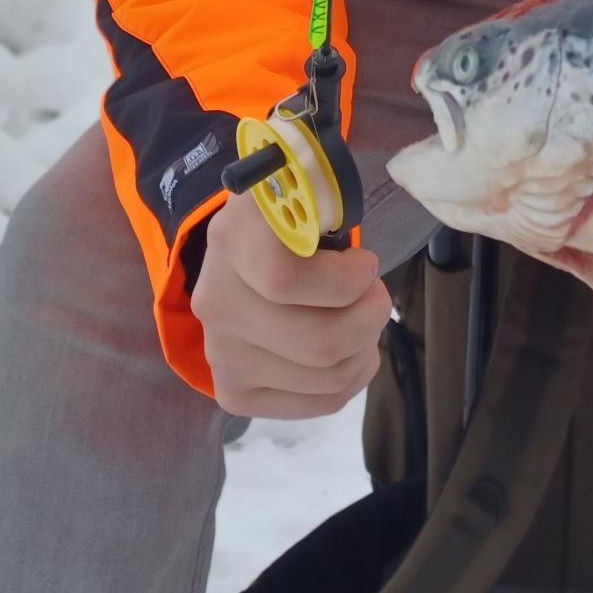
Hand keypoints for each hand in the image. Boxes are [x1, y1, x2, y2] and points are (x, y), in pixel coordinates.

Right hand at [191, 198, 389, 419]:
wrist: (241, 259)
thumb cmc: (290, 222)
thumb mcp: (304, 188)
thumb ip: (324, 192)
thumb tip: (347, 196)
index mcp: (233, 238)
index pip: (285, 279)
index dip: (344, 280)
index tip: (366, 262)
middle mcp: (217, 302)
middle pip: (320, 342)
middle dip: (370, 317)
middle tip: (375, 295)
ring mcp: (221, 354)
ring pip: (326, 377)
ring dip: (365, 348)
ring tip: (363, 319)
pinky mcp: (235, 392)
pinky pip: (318, 403)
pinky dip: (352, 379)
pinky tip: (352, 351)